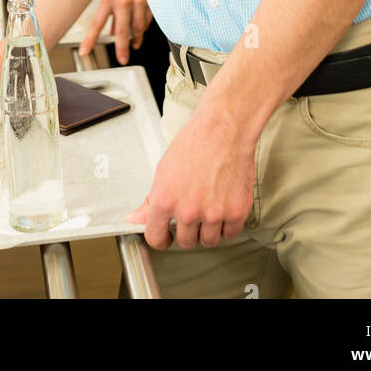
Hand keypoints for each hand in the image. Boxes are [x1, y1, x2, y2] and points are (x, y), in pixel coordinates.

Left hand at [79, 0, 152, 63]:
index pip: (97, 24)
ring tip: (135, 44)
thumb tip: (112, 32)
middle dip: (121, 49)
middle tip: (122, 59)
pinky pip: (147, 21)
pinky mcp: (149, 1)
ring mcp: (137, 2)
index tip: (84, 52)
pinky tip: (141, 30)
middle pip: (121, 32)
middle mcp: (122, 2)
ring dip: (135, 39)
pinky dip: (144, 28)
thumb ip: (111, 13)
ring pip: (136, 29)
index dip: (90, 40)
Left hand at [127, 95, 255, 249]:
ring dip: (209, 229)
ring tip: (210, 204)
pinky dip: (228, 224)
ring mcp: (213, 214)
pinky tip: (224, 205)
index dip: (160, 238)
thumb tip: (134, 218)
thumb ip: (150, 199)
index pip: (156, 237)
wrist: (225, 129)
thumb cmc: (195, 143)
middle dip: (188, 229)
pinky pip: (230, 233)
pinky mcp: (236, 212)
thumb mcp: (164, 169)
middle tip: (194, 209)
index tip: (166, 237)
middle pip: (186, 241)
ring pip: (209, 240)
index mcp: (165, 200)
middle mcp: (188, 211)